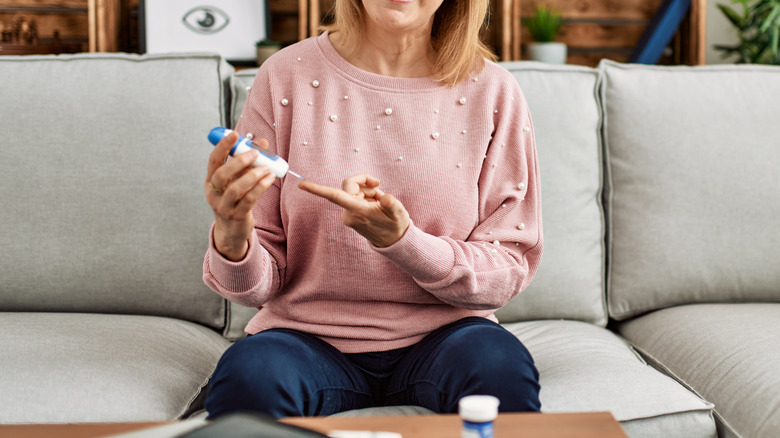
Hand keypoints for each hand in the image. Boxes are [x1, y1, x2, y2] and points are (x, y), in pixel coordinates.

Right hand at [205, 131, 275, 260]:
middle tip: (255, 153)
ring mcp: (224, 206)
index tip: (234, 134)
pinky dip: (260, 188)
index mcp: (211, 180)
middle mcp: (214, 193)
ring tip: (267, 168)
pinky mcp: (237, 216)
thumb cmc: (235, 199)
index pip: (213, 160)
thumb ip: (248, 162)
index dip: (222, 146)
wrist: (231, 229)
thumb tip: (262, 142)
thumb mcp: (237, 179)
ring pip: (236, 189)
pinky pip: (249, 200)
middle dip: (239, 161)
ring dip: (253, 175)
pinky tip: (269, 179)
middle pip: (222, 174)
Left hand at [299, 174, 409, 247]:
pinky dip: (366, 196)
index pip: (335, 196)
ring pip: (353, 190)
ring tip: (379, 202)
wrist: (393, 240)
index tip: (302, 185)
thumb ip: (391, 204)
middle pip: (349, 185)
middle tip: (378, 184)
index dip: (318, 190)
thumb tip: (386, 198)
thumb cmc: (396, 226)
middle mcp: (349, 213)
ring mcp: (348, 214)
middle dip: (364, 182)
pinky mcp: (350, 214)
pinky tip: (375, 204)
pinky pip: (355, 196)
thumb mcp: (399, 213)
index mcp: (358, 211)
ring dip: (368, 191)